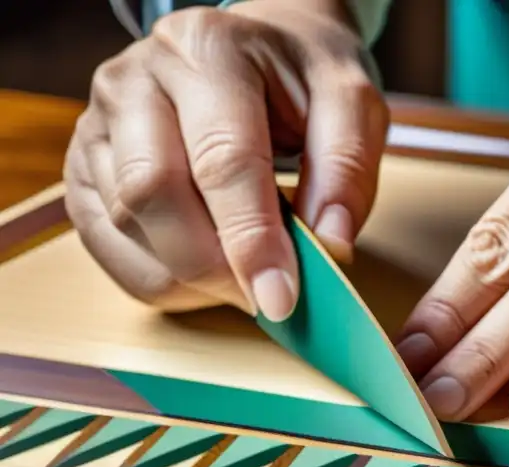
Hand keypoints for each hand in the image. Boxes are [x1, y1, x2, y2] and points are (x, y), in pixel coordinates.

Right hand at [64, 0, 387, 319]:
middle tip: (269, 299)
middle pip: (154, 194)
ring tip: (248, 276)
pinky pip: (108, 249)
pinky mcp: (84, 171)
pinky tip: (211, 275)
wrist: (253, 52)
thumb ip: (346, 168)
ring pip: (125, 227)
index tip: (281, 298)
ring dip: (193, 277)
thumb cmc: (299, 81)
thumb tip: (329, 246)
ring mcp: (98, 127)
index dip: (251, 238)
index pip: (221, 159)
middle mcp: (134, 81)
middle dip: (215, 266)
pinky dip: (164, 280)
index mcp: (206, 51)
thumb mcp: (350, 101)